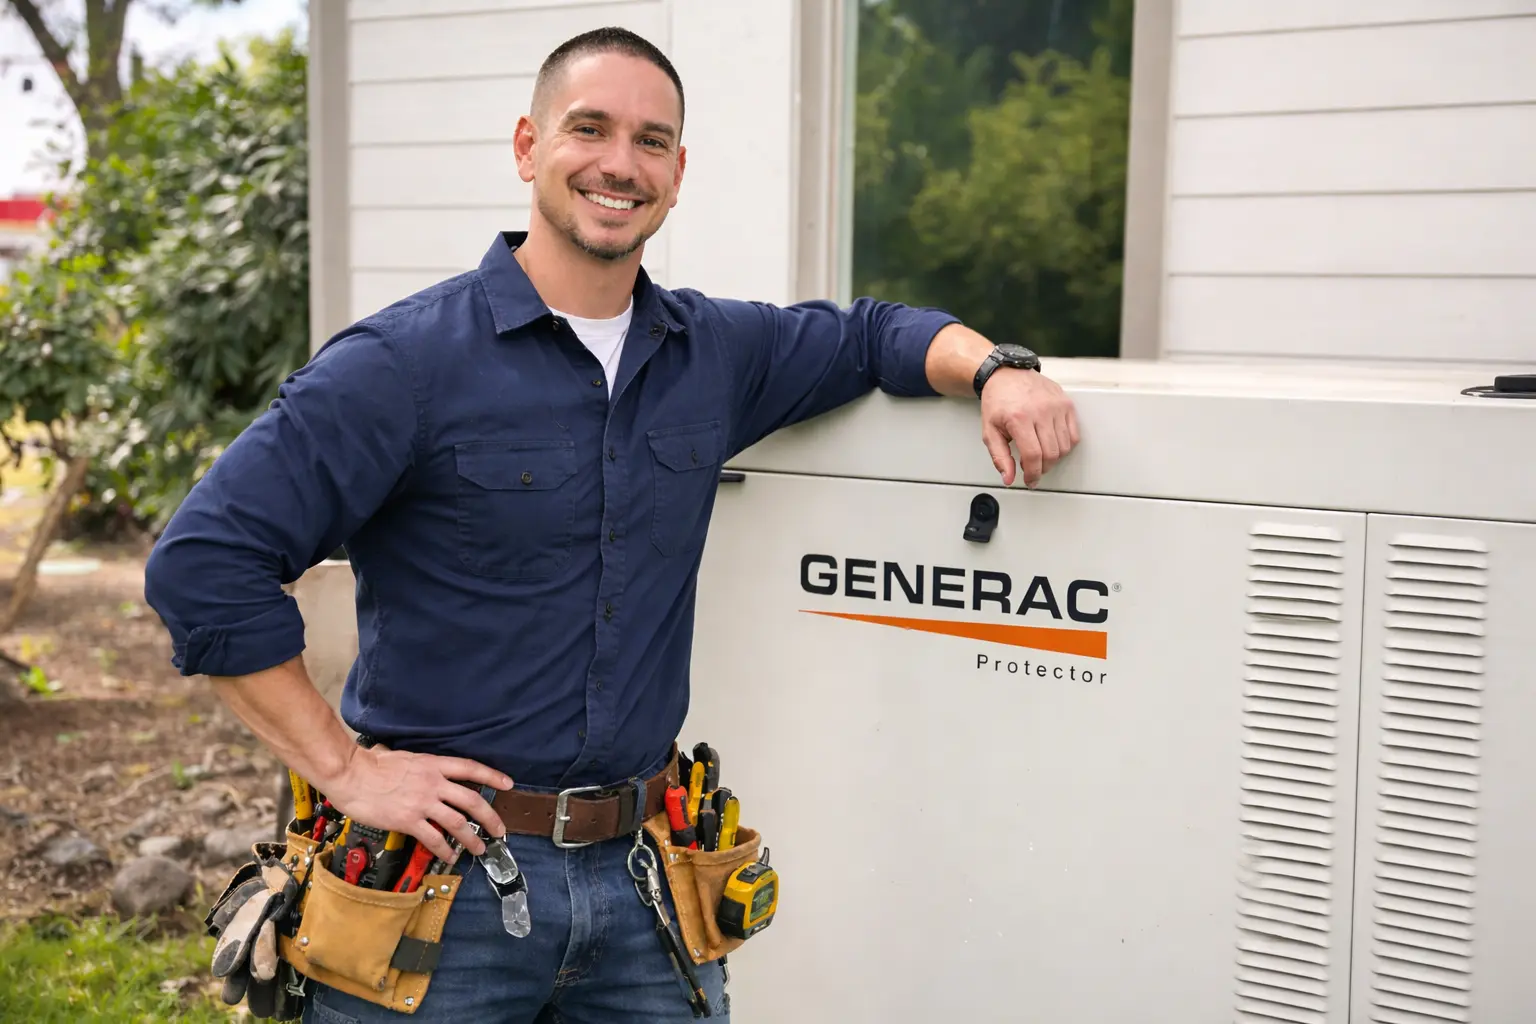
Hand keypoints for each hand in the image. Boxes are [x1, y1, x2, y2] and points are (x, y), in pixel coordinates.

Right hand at [318, 744, 512, 862]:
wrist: (350, 775)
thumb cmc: (371, 765)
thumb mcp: (404, 758)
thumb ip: (420, 767)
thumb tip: (424, 770)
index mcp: (433, 765)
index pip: (470, 768)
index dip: (492, 775)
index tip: (508, 784)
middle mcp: (433, 783)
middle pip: (471, 800)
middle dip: (490, 817)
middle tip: (500, 830)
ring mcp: (422, 803)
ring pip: (457, 823)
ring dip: (472, 839)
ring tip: (480, 849)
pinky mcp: (408, 820)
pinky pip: (433, 838)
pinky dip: (446, 850)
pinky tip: (451, 857)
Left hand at [980, 368, 1078, 487]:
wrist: (1006, 375)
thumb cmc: (998, 401)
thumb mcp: (989, 431)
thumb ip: (999, 457)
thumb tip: (1009, 478)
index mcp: (1019, 418)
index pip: (1033, 455)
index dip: (1033, 473)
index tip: (1030, 480)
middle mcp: (1041, 410)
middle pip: (1051, 454)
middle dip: (1043, 468)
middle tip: (1034, 469)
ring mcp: (1056, 406)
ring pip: (1065, 447)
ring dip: (1054, 458)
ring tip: (1041, 454)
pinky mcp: (1066, 403)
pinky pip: (1074, 434)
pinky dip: (1066, 445)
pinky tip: (1052, 444)